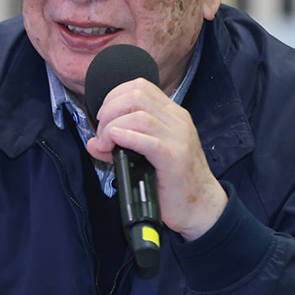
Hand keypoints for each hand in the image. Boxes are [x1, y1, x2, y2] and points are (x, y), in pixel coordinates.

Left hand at [86, 78, 226, 240]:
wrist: (201, 208)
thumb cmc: (174, 182)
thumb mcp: (148, 156)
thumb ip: (122, 145)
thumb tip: (93, 143)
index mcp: (173, 115)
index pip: (141, 86)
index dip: (115, 96)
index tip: (104, 117)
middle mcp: (178, 121)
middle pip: (136, 96)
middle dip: (109, 110)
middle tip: (102, 133)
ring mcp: (178, 139)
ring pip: (139, 116)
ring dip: (112, 127)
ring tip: (105, 144)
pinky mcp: (174, 159)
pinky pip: (147, 140)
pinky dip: (125, 137)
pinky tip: (114, 143)